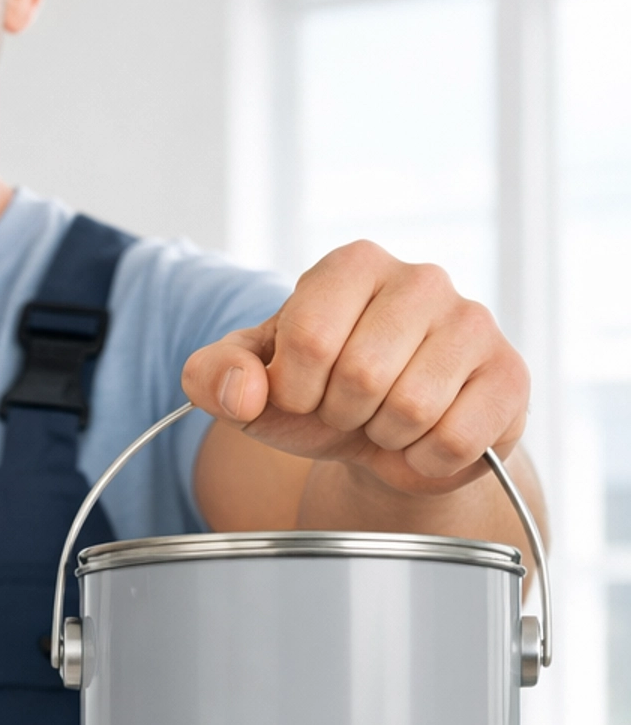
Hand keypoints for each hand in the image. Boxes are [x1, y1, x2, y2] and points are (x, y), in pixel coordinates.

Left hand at [182, 241, 529, 495]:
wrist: (383, 442)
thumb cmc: (316, 398)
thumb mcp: (249, 386)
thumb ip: (214, 376)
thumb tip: (241, 393)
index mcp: (352, 265)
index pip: (308, 336)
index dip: (295, 387)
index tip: (304, 390)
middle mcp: (420, 278)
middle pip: (361, 373)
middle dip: (341, 414)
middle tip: (350, 409)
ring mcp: (473, 322)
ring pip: (411, 408)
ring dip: (384, 436)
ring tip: (386, 419)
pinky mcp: (509, 376)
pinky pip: (455, 440)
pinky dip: (425, 459)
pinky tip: (424, 437)